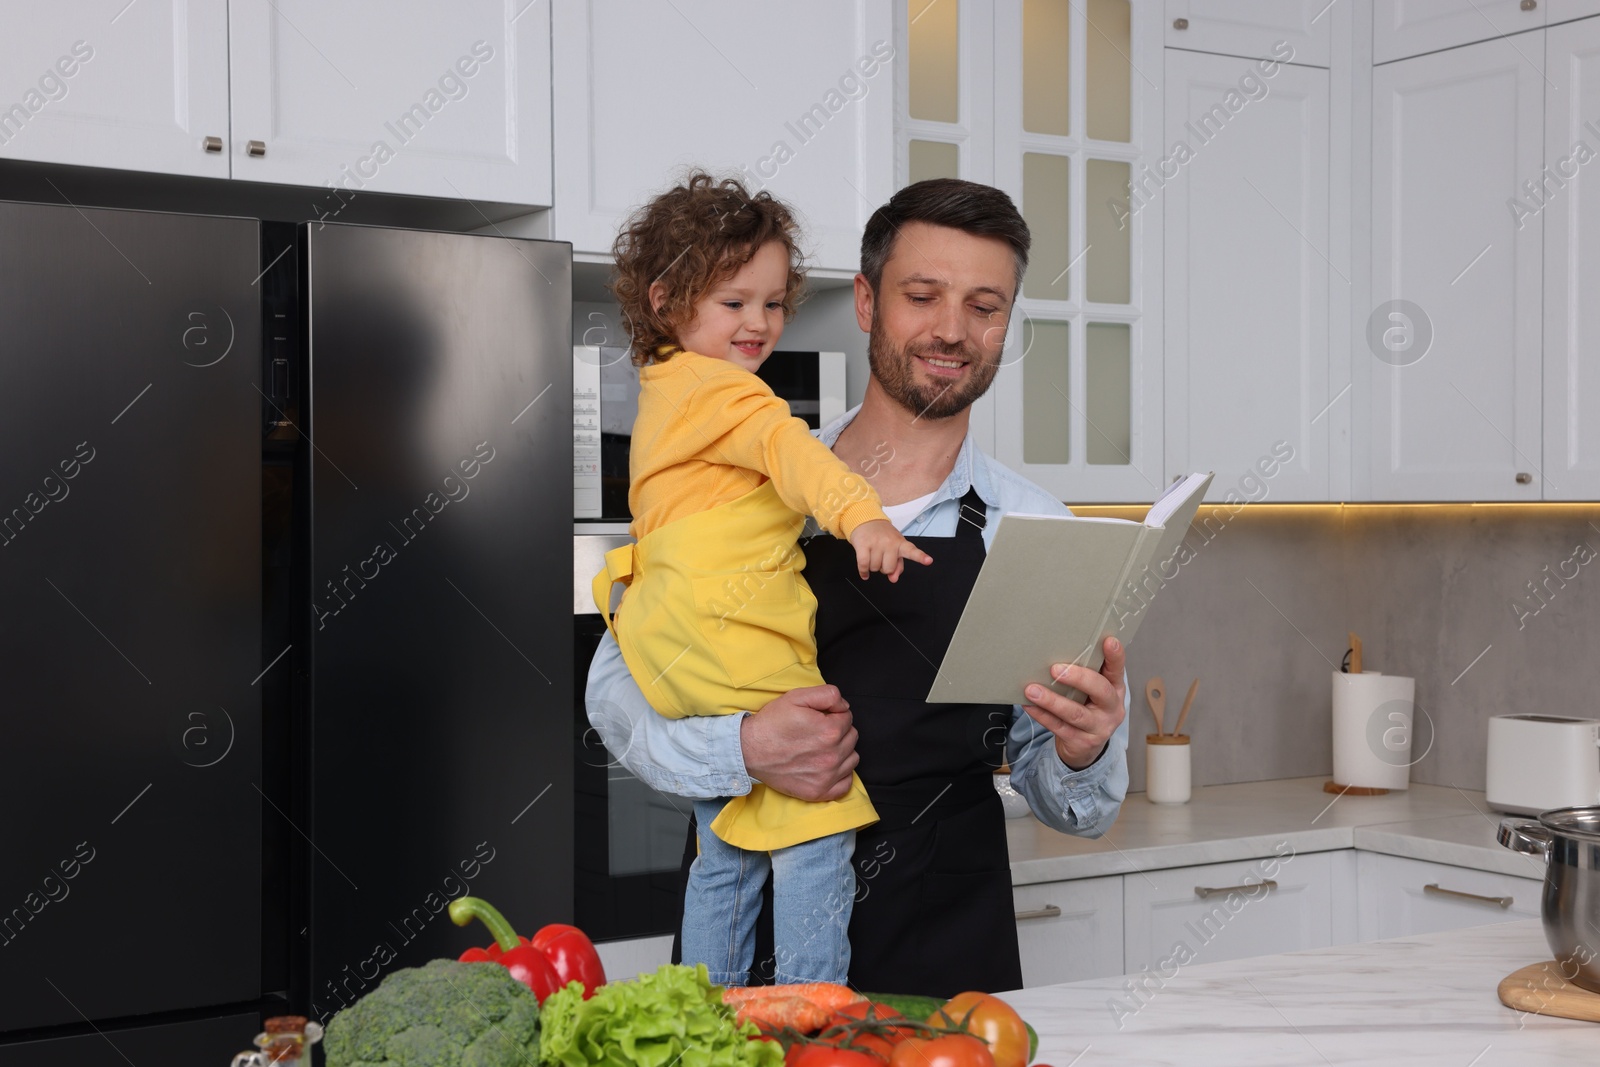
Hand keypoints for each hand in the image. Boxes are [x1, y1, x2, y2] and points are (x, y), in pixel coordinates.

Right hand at [740, 685, 858, 801]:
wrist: (748, 751)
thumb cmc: (771, 723)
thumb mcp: (797, 697)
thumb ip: (828, 694)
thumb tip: (844, 706)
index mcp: (830, 731)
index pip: (848, 717)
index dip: (833, 714)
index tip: (819, 717)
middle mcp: (832, 756)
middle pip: (852, 737)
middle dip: (839, 731)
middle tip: (817, 732)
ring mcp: (826, 777)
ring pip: (852, 759)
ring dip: (842, 751)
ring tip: (821, 748)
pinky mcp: (819, 792)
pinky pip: (845, 784)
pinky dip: (840, 775)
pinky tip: (826, 766)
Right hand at [847, 519, 932, 581]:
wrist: (866, 520)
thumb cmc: (882, 536)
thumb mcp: (895, 548)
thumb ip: (898, 565)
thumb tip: (893, 579)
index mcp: (901, 543)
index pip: (912, 551)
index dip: (921, 557)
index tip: (928, 561)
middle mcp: (890, 542)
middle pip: (888, 569)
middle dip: (883, 567)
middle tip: (881, 557)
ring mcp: (876, 543)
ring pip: (875, 568)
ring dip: (873, 566)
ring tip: (872, 555)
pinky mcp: (863, 544)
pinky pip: (864, 565)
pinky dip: (863, 572)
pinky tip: (865, 573)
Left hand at [1021, 636, 1126, 770]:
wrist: (1085, 747)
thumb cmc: (1087, 708)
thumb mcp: (1093, 692)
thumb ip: (1086, 674)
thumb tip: (1058, 650)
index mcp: (1115, 690)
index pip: (1118, 670)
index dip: (1115, 657)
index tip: (1108, 641)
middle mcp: (1111, 709)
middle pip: (1101, 691)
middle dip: (1079, 678)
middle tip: (1056, 669)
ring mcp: (1098, 728)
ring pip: (1075, 713)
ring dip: (1052, 700)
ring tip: (1032, 690)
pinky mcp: (1080, 742)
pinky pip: (1058, 727)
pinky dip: (1041, 715)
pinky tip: (1029, 705)